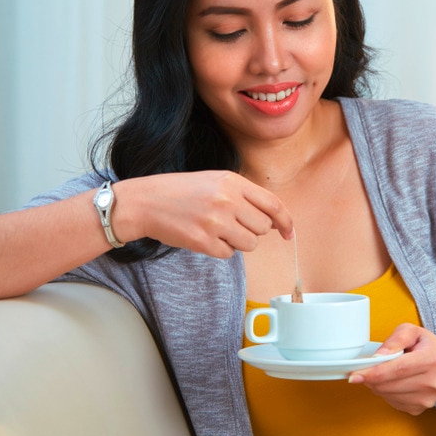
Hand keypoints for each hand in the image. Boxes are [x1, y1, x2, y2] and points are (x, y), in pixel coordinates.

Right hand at [116, 171, 293, 257]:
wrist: (147, 202)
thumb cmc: (183, 191)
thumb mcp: (216, 181)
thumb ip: (245, 195)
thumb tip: (274, 220)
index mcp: (233, 182)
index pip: (273, 204)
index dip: (285, 221)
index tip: (288, 232)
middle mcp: (227, 201)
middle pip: (263, 227)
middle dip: (253, 230)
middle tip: (232, 223)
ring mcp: (216, 222)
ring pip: (250, 244)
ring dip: (238, 242)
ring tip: (218, 229)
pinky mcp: (203, 242)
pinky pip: (229, 254)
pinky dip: (221, 249)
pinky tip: (206, 237)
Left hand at [347, 323, 435, 414]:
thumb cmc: (426, 347)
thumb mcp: (412, 332)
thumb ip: (395, 340)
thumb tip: (379, 356)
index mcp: (432, 359)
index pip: (397, 369)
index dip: (373, 373)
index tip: (354, 375)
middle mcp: (432, 383)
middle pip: (389, 385)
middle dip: (371, 378)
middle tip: (364, 368)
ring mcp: (426, 399)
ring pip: (387, 395)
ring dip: (378, 385)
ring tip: (385, 372)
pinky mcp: (419, 409)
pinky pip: (392, 403)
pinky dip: (386, 392)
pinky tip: (393, 382)